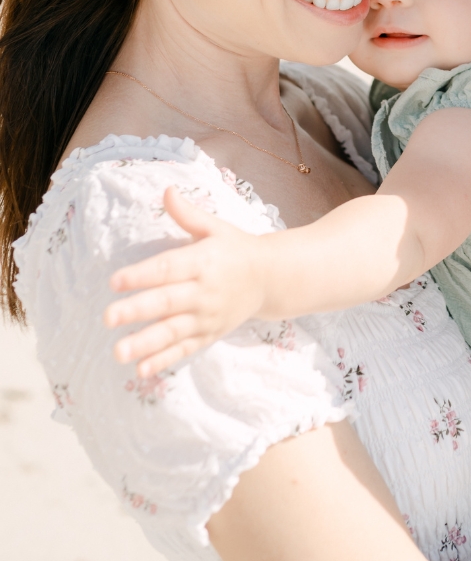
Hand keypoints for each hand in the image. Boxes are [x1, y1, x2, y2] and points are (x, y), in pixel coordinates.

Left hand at [104, 189, 267, 376]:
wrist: (273, 278)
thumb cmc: (237, 249)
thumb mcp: (216, 228)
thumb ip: (188, 214)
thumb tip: (166, 190)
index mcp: (205, 260)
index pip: (169, 267)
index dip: (142, 274)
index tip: (115, 280)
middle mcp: (205, 290)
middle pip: (167, 301)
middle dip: (137, 310)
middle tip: (108, 317)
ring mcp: (208, 315)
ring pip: (173, 331)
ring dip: (145, 342)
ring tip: (118, 352)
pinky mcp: (209, 334)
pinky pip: (185, 349)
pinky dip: (165, 360)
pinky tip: (141, 370)